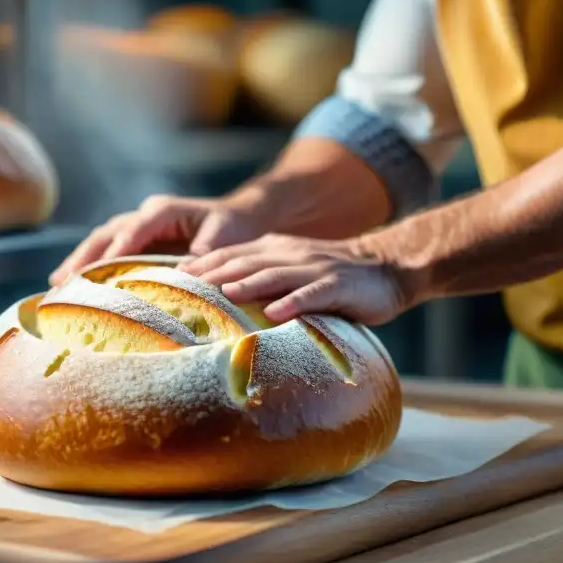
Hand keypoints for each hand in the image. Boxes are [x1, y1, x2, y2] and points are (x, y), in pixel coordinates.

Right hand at [50, 193, 268, 285]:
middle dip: (84, 256)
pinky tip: (74, 284)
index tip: (99, 269)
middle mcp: (145, 215)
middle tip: (62, 279)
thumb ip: (204, 253)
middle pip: (107, 233)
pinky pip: (108, 251)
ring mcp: (137, 226)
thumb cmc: (232, 228)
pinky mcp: (136, 241)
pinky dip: (91, 266)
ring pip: (102, 241)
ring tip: (58, 283)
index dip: (116, 248)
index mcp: (164, 210)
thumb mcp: (224, 237)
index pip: (134, 228)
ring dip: (80, 261)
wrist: (238, 219)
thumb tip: (186, 272)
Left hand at [180, 234, 412, 325]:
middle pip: (246, 261)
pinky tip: (276, 313)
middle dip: (215, 273)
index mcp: (276, 249)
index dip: (204, 263)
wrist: (387, 269)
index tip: (174, 276)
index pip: (232, 254)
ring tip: (225, 295)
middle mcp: (291, 254)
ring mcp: (315, 268)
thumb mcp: (293, 270)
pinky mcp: (338, 285)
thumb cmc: (333, 279)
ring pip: (275, 273)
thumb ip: (263, 278)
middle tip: (186, 288)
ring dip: (249, 284)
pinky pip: (313, 294)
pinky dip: (293, 302)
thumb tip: (222, 299)